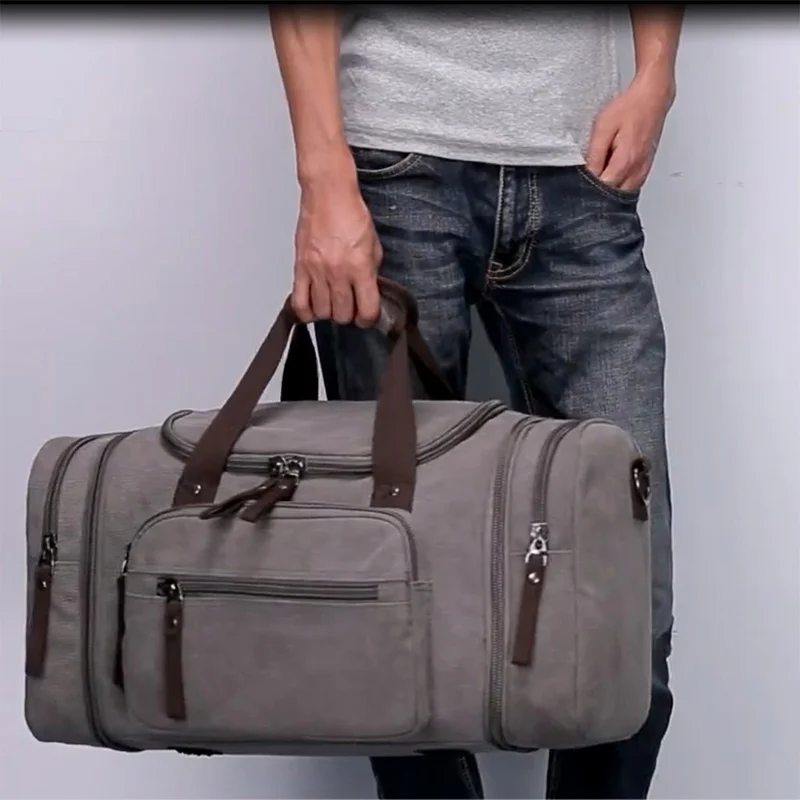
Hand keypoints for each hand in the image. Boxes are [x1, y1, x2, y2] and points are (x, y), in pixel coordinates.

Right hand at [292, 177, 382, 327]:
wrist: (328, 195)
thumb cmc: (351, 214)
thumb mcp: (373, 246)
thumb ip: (371, 273)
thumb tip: (369, 292)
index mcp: (360, 267)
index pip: (367, 310)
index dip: (369, 318)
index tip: (367, 316)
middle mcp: (338, 273)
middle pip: (342, 315)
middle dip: (348, 315)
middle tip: (350, 307)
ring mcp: (317, 272)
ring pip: (322, 312)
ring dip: (329, 312)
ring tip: (332, 303)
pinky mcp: (301, 268)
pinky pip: (299, 303)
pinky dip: (306, 312)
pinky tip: (313, 307)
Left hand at [585, 71, 675, 192]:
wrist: (652, 97)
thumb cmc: (629, 108)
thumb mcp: (603, 128)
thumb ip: (595, 155)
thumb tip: (587, 175)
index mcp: (625, 162)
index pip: (604, 189)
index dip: (590, 189)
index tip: (580, 184)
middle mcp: (637, 170)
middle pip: (614, 196)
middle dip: (600, 194)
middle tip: (588, 183)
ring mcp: (643, 171)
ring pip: (623, 194)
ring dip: (610, 190)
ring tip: (599, 178)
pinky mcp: (645, 168)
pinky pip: (631, 186)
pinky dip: (619, 186)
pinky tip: (610, 176)